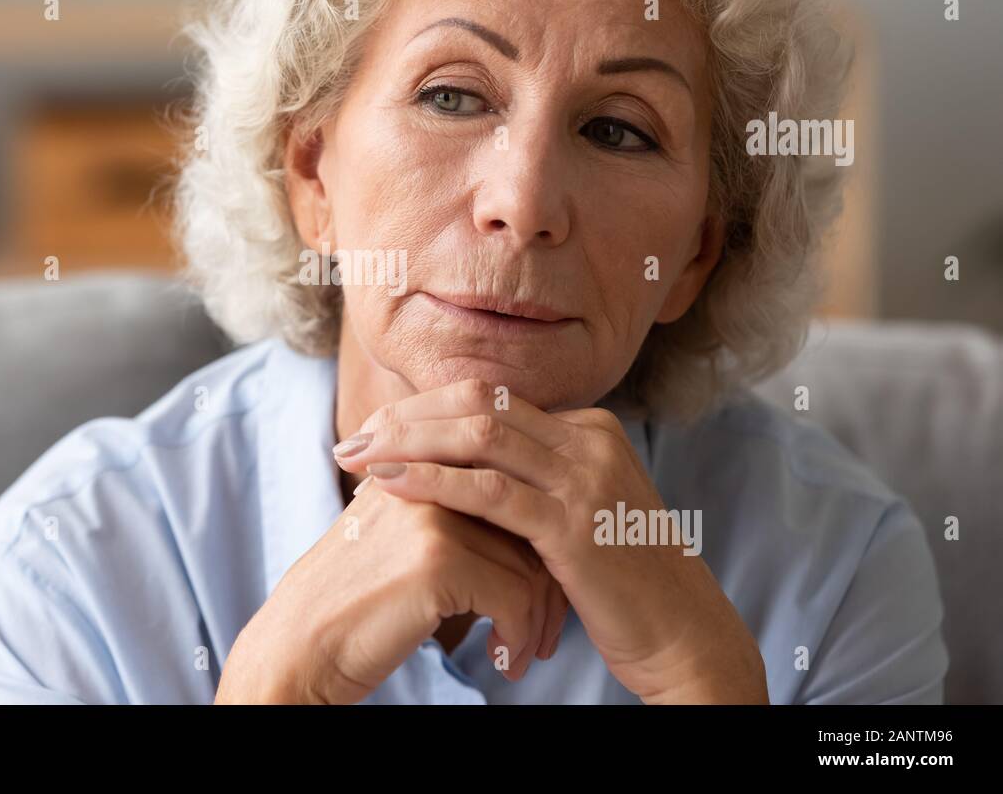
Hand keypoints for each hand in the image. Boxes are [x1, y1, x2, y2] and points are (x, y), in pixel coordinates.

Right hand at [215, 478, 568, 703]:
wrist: (299, 645)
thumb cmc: (353, 602)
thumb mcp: (399, 536)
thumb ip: (449, 512)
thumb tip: (522, 524)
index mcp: (420, 463)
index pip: (510, 485)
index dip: (537, 539)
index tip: (544, 587)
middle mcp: (428, 478)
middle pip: (528, 521)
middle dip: (549, 581)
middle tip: (549, 628)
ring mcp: (432, 516)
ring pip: (531, 564)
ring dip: (537, 619)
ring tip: (524, 651)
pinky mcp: (438, 560)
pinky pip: (516, 598)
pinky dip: (519, 636)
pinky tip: (503, 658)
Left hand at [332, 378, 768, 703]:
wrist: (682, 633)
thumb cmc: (618, 581)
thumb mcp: (576, 512)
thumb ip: (531, 479)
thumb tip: (459, 464)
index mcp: (589, 428)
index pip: (490, 399)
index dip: (425, 408)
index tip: (376, 427)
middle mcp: (589, 440)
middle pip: (478, 405)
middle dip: (406, 416)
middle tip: (352, 436)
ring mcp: (585, 478)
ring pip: (479, 437)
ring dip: (408, 441)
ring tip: (356, 456)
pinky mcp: (574, 525)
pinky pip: (489, 491)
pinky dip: (432, 481)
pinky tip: (390, 483)